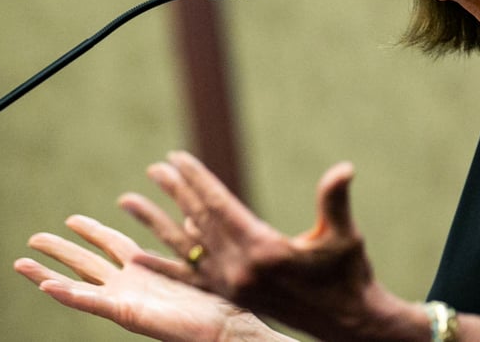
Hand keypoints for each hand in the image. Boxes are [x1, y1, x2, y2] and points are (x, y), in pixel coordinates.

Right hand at [14, 214, 288, 340]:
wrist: (226, 328)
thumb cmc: (217, 301)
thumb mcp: (198, 260)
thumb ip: (191, 235)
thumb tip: (191, 214)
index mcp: (144, 269)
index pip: (110, 245)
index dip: (91, 232)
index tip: (70, 219)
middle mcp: (129, 284)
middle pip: (85, 262)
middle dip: (59, 250)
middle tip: (32, 238)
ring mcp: (123, 299)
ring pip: (76, 283)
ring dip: (48, 273)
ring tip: (20, 263)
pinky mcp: (126, 313)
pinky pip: (91, 302)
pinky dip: (67, 293)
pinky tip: (45, 285)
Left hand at [125, 152, 418, 341]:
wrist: (347, 322)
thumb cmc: (349, 275)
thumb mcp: (345, 236)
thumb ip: (335, 201)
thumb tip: (345, 169)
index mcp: (264, 250)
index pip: (219, 206)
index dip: (197, 179)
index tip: (176, 157)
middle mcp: (240, 269)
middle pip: (199, 222)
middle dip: (176, 192)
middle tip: (155, 168)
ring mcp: (232, 285)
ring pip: (187, 247)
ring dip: (159, 222)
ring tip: (129, 201)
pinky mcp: (231, 296)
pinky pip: (189, 277)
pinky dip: (165, 265)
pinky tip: (140, 257)